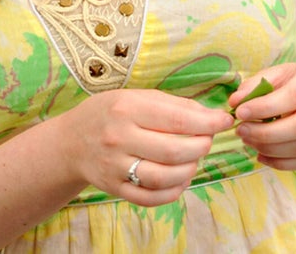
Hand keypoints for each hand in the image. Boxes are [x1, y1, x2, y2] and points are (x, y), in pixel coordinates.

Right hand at [66, 89, 233, 206]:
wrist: (71, 141)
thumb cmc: (111, 113)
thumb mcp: (137, 97)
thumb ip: (174, 105)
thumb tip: (211, 116)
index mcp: (127, 109)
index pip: (176, 119)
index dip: (207, 123)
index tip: (224, 122)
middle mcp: (119, 138)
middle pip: (173, 151)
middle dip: (201, 147)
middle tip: (208, 141)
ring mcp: (114, 167)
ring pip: (164, 177)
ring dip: (190, 170)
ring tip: (194, 159)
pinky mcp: (113, 188)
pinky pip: (150, 198)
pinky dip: (173, 192)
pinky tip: (181, 179)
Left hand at [229, 62, 295, 170]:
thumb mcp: (280, 74)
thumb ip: (256, 85)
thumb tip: (235, 101)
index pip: (295, 95)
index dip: (266, 107)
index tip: (240, 113)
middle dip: (266, 133)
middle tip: (242, 132)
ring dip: (271, 150)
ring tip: (250, 143)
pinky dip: (281, 163)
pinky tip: (263, 156)